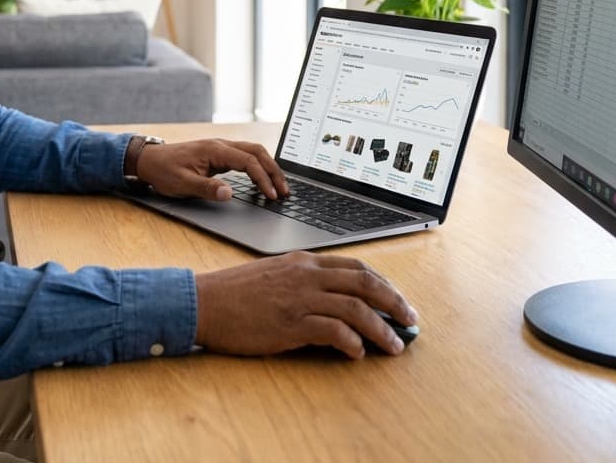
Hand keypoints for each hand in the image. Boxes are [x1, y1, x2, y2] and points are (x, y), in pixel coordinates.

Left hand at [134, 139, 288, 201]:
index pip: (248, 162)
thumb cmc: (164, 171)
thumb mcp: (183, 183)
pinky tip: (262, 180)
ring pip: (253, 152)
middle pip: (257, 152)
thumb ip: (207, 188)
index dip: (263, 179)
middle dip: (273, 170)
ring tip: (279, 187)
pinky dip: (258, 167)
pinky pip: (245, 157)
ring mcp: (220, 148)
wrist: (149, 160)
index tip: (272, 196)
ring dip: (268, 167)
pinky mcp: (218, 155)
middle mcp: (221, 145)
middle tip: (285, 191)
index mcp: (215, 150)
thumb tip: (229, 193)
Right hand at [194, 252, 417, 358]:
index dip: (383, 284)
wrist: (204, 302)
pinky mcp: (290, 322)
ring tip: (394, 346)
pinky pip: (332, 330)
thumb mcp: (273, 276)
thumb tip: (333, 302)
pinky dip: (351, 342)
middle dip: (394, 302)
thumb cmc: (235, 293)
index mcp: (303, 262)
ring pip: (355, 307)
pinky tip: (357, 353)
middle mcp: (305, 275)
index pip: (355, 266)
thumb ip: (303, 282)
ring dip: (381, 328)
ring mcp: (298, 298)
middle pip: (364, 282)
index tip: (398, 300)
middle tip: (411, 321)